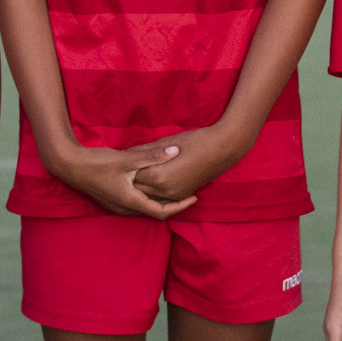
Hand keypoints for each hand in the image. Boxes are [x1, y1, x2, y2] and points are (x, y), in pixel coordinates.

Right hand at [45, 141, 198, 218]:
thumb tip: (175, 151)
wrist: (70, 166)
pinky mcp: (111, 199)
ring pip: (144, 208)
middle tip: (188, 194)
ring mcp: (116, 205)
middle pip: (154, 212)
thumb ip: (151, 156)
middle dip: (172, 205)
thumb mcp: (127, 159)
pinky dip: (148, 198)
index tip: (194, 198)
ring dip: (159, 202)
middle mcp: (124, 208)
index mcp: (130, 201)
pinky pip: (135, 203)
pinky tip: (151, 186)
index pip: (161, 212)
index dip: (180, 206)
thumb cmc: (97, 163)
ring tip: (174, 191)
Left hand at [126, 125, 249, 202]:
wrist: (220, 150)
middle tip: (123, 170)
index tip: (121, 161)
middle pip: (139, 189)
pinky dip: (153, 192)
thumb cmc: (193, 141)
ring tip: (133, 176)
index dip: (126, 168)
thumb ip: (146, 152)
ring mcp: (174, 196)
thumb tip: (129, 154)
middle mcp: (165, 191)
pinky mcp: (181, 196)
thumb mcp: (165, 143)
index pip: (133, 176)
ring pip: (149, 196)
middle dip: (131, 179)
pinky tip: (148, 184)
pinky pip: (161, 198)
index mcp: (158, 177)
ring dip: (141, 187)